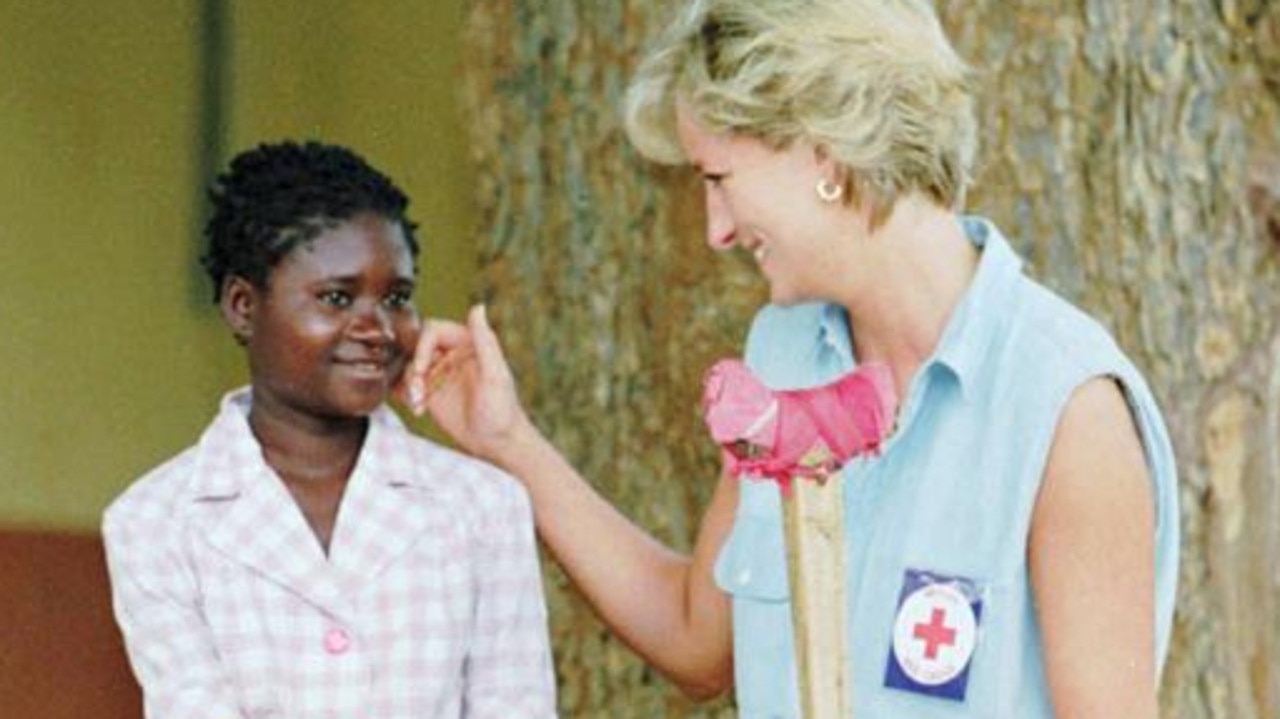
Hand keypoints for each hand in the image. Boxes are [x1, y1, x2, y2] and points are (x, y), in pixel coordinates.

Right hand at [398, 305, 532, 461]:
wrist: (498, 444)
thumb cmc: (502, 409)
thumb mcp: (495, 375)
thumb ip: (485, 341)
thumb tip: (478, 306)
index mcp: (467, 343)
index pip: (433, 330)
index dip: (422, 347)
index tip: (422, 369)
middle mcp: (451, 355)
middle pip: (416, 347)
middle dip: (412, 367)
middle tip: (417, 390)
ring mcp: (439, 375)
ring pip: (409, 367)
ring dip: (408, 384)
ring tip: (418, 404)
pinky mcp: (430, 395)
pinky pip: (406, 386)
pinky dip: (405, 395)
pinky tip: (418, 410)